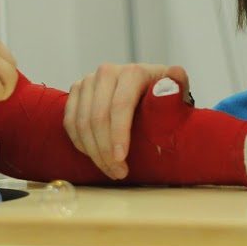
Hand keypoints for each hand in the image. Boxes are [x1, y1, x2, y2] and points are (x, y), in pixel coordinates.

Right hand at [63, 62, 186, 178]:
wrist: (146, 86)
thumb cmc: (163, 95)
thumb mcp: (176, 90)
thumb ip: (176, 84)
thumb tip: (176, 74)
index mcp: (132, 72)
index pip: (120, 105)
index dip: (118, 134)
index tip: (122, 159)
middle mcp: (107, 72)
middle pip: (97, 117)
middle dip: (105, 150)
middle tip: (118, 173)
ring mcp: (89, 80)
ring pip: (81, 122)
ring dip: (93, 152)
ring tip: (110, 169)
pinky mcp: (76, 90)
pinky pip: (70, 122)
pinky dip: (80, 143)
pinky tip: (94, 156)